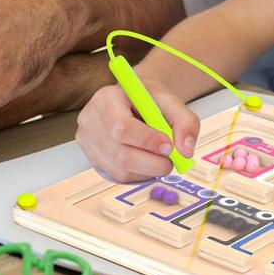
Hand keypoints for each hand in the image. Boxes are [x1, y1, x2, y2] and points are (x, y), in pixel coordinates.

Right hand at [75, 82, 199, 182]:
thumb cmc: (150, 99)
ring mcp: (88, 142)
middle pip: (120, 154)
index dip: (147, 140)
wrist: (134, 100)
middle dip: (151, 162)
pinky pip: (118, 177)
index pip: (121, 127)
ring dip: (147, 171)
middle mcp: (90, 120)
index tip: (169, 146)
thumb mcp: (171, 101)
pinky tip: (147, 162)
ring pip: (120, 170)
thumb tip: (186, 151)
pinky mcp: (93, 159)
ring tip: (161, 159)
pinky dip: (139, 174)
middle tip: (171, 161)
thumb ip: (185, 122)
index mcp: (106, 98)